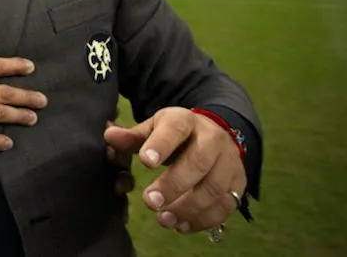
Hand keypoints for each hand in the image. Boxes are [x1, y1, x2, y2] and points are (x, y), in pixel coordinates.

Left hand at [104, 107, 245, 234]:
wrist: (212, 134)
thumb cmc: (174, 134)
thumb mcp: (153, 128)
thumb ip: (132, 136)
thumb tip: (108, 136)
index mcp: (186, 121)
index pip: (175, 128)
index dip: (161, 145)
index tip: (145, 162)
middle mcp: (212, 138)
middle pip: (198, 161)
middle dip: (174, 184)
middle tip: (149, 202)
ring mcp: (229, 161)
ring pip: (214, 186)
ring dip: (188, 207)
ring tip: (164, 219)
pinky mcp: (238, 182)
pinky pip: (226, 204)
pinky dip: (205, 219)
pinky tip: (183, 226)